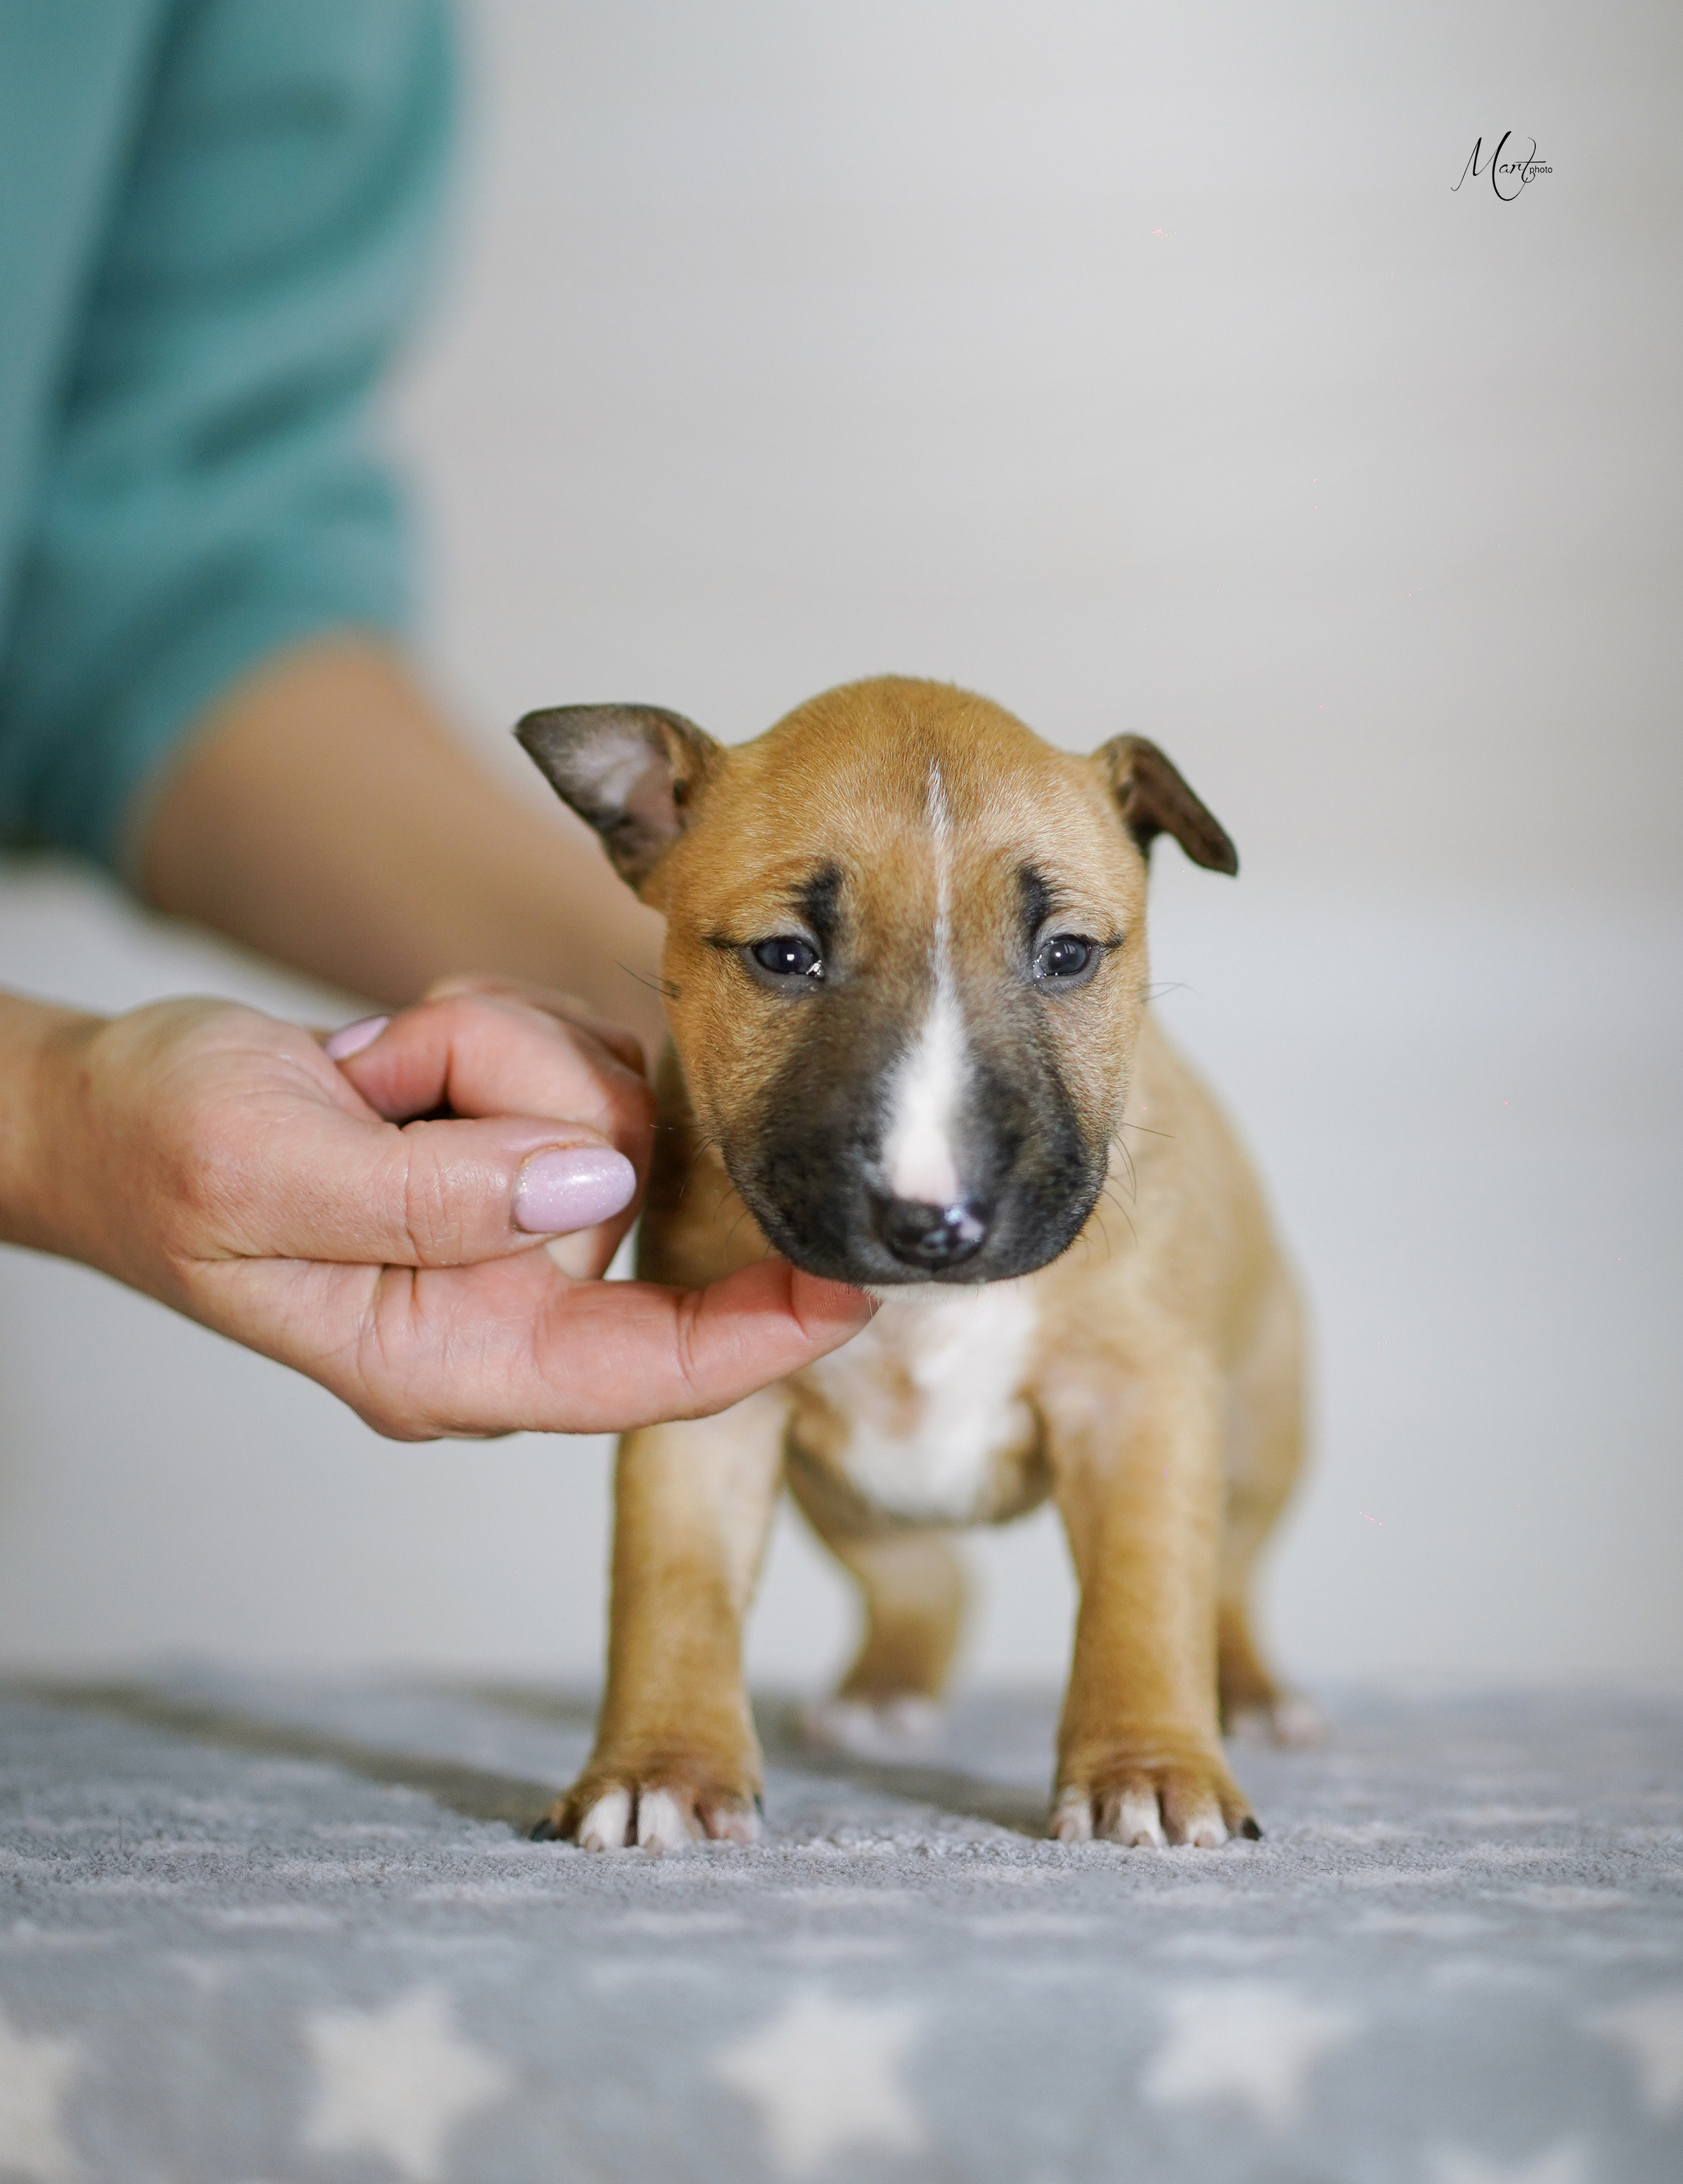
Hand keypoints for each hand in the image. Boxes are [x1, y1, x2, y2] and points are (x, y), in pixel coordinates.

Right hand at [3, 987, 872, 1438]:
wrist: (106, 1103)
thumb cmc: (159, 1154)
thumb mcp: (270, 1175)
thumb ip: (436, 1194)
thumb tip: (591, 1181)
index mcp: (454, 1362)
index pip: (650, 1373)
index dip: (765, 1336)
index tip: (860, 1286)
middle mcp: (507, 1305)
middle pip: (630, 1182)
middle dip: (533, 1090)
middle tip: (398, 1078)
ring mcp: (518, 1223)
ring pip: (603, 1098)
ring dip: (493, 1047)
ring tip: (373, 1070)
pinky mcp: (517, 1147)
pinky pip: (567, 1054)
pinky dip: (487, 1026)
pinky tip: (392, 1053)